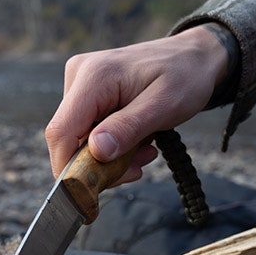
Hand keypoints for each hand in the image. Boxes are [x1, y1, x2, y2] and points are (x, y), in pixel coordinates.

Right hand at [45, 25, 229, 183]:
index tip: (88, 196)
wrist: (194, 58)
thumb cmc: (185, 76)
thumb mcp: (164, 105)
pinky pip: (89, 135)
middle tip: (136, 169)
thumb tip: (97, 151)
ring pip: (79, 142)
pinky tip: (137, 144)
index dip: (67, 168)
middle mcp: (78, 78)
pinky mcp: (87, 97)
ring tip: (145, 152)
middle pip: (69, 141)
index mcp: (94, 76)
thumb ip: (129, 127)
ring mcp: (80, 87)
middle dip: (98, 166)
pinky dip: (112, 149)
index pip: (61, 131)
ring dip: (110, 159)